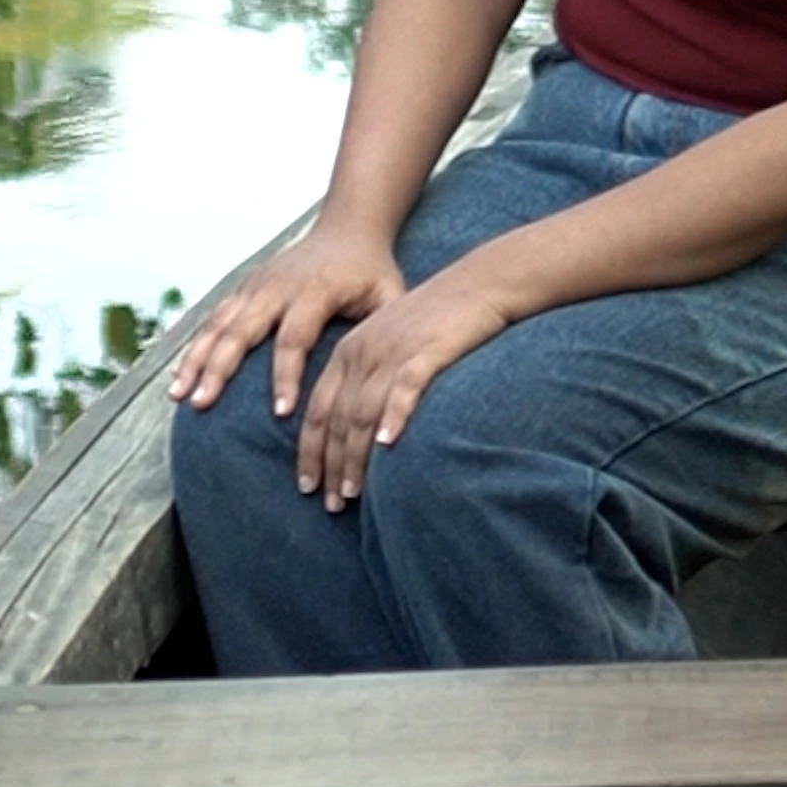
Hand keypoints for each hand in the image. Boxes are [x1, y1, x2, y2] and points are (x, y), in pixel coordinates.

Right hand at [168, 220, 405, 418]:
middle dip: (220, 369)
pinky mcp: (244, 289)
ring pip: (219, 325)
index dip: (286, 375)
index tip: (279, 411)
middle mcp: (278, 286)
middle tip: (204, 403)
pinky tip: (180, 377)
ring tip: (181, 396)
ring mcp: (256, 286)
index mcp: (315, 290)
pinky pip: (213, 320)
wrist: (348, 229)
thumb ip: (387, 332)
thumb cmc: (371, 271)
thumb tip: (387, 382)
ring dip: (197, 360)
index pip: (294, 337)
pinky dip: (194, 348)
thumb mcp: (389, 296)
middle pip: (242, 330)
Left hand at [295, 266, 510, 509]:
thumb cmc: (438, 320)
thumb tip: (361, 432)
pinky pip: (404, 387)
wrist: (479, 283)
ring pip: (363, 411)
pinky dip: (393, 416)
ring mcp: (393, 351)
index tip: (307, 486)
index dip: (310, 451)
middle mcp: (363, 352)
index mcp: (349, 351)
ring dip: (355, 456)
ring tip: (354, 491)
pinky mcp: (427, 350)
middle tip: (330, 503)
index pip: (318, 410)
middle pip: (336, 417)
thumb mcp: (392, 345)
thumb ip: (370, 380)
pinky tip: (388, 444)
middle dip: (330, 464)